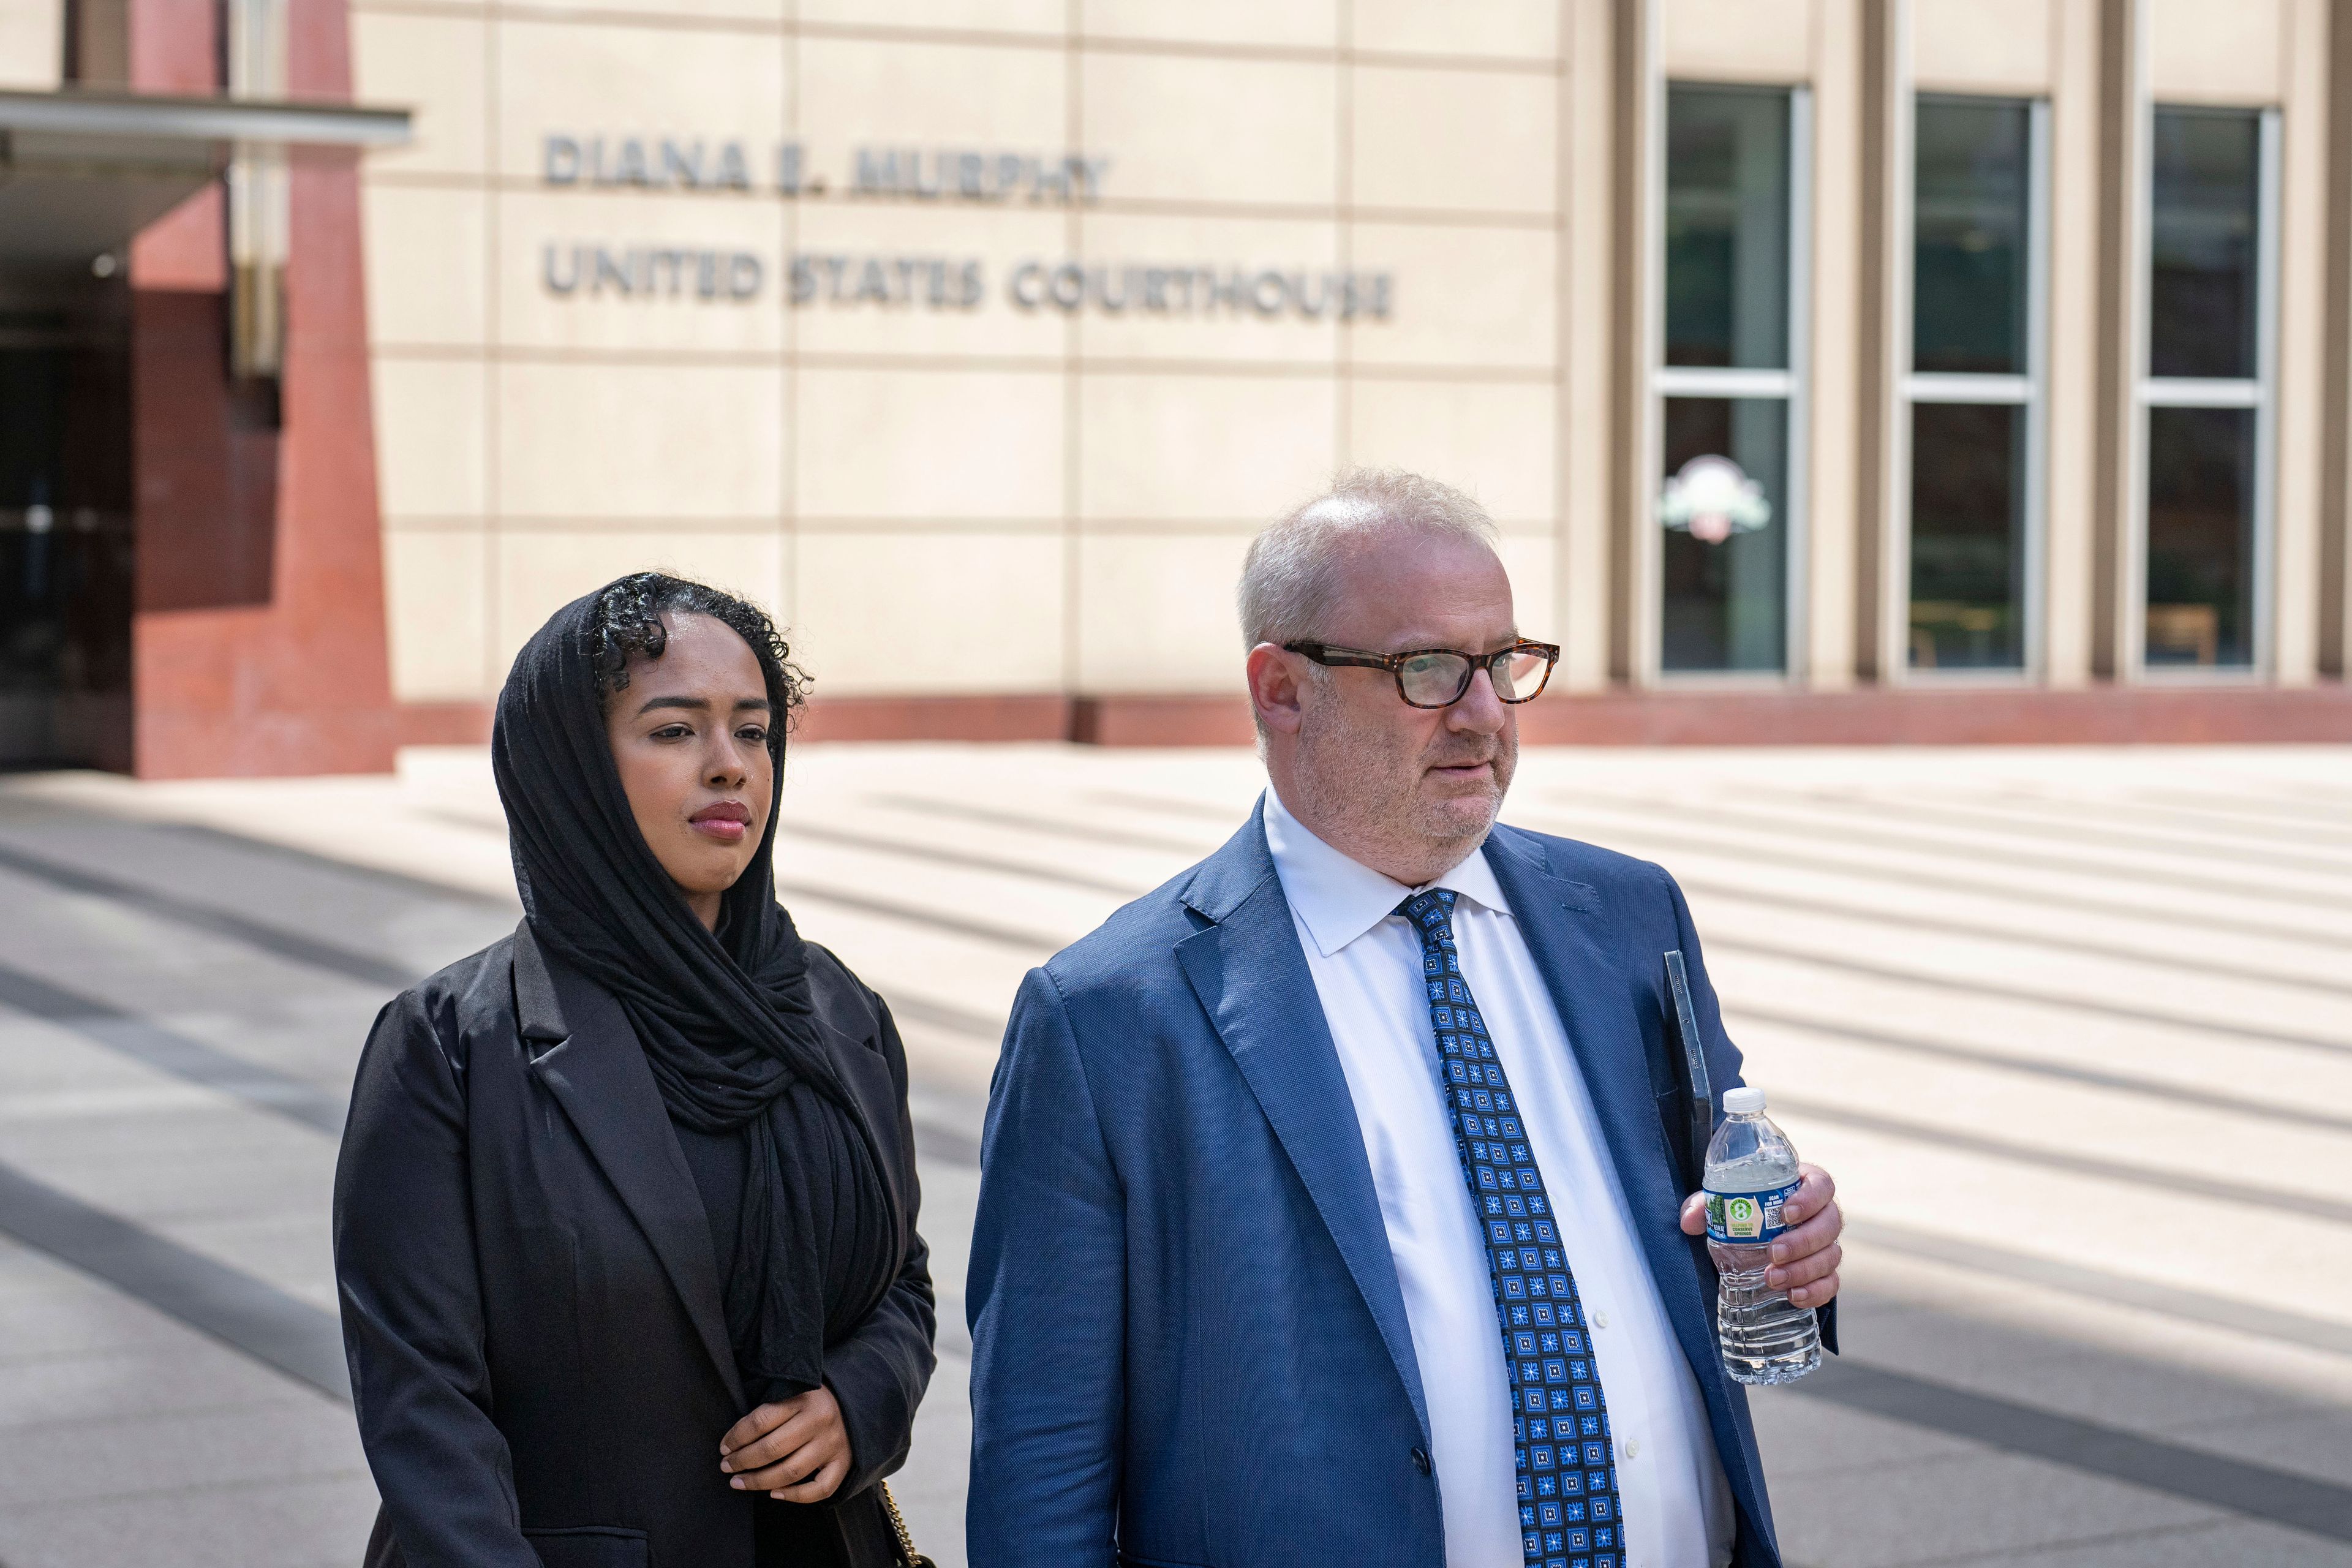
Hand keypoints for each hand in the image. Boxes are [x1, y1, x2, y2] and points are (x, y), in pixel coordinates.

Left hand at [719, 1385, 850, 1501]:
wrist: (855, 1404)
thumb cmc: (813, 1401)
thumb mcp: (793, 1392)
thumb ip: (770, 1409)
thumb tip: (733, 1439)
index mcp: (803, 1399)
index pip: (761, 1420)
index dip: (736, 1437)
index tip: (724, 1447)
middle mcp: (819, 1421)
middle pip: (773, 1448)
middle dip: (743, 1461)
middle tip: (727, 1467)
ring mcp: (832, 1444)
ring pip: (791, 1471)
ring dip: (759, 1481)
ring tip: (740, 1482)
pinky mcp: (843, 1463)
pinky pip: (818, 1489)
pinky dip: (794, 1496)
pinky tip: (774, 1494)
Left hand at [1679, 1162, 1841, 1308]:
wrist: (1753, 1235)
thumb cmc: (1744, 1209)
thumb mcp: (1725, 1202)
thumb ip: (1705, 1205)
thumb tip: (1688, 1222)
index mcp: (1804, 1186)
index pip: (1822, 1185)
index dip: (1810, 1199)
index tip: (1786, 1214)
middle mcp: (1822, 1214)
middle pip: (1830, 1224)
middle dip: (1803, 1242)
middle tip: (1773, 1253)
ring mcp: (1827, 1245)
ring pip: (1831, 1256)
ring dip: (1804, 1270)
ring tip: (1774, 1280)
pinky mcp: (1825, 1272)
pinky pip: (1831, 1283)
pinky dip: (1816, 1292)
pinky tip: (1794, 1297)